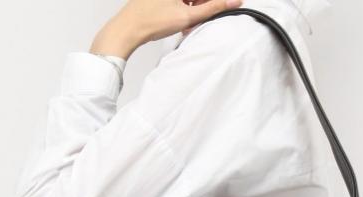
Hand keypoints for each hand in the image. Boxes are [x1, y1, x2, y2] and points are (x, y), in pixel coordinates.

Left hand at [90, 0, 242, 59]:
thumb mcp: (188, 15)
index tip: (226, 7)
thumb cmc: (151, 20)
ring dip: (194, 10)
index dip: (215, 2)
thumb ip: (212, 8)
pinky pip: (179, 2)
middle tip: (197, 22)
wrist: (129, 28)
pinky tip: (182, 23)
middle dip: (202, 7)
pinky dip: (184, 11)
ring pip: (189, 0)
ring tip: (188, 25)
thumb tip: (233, 1)